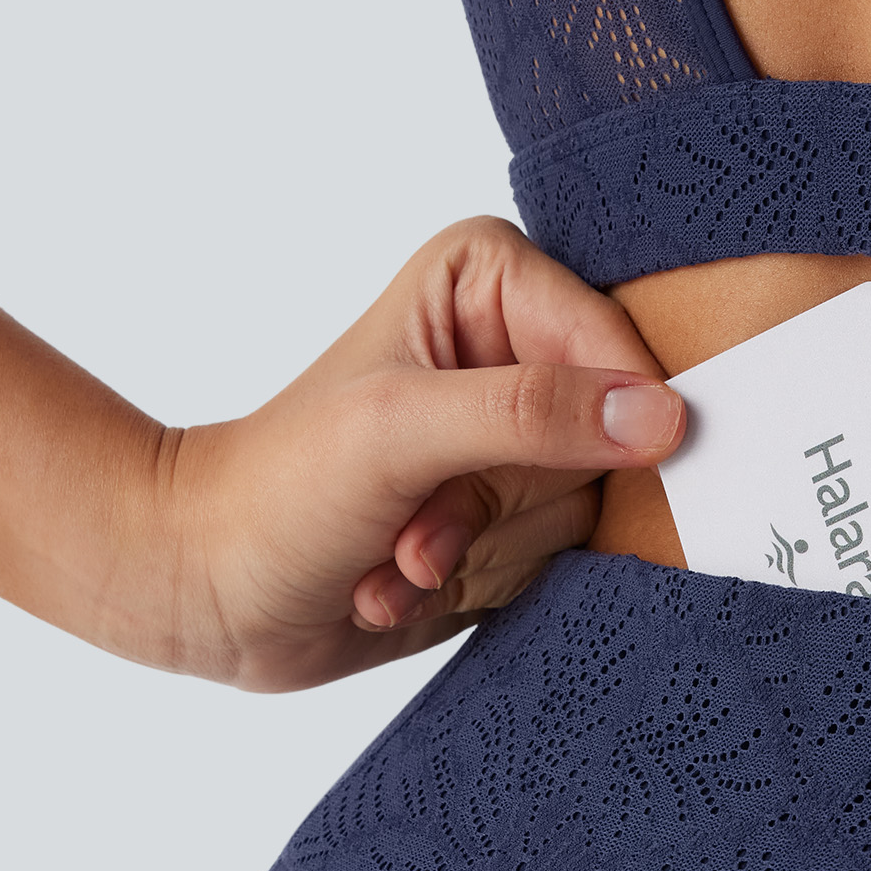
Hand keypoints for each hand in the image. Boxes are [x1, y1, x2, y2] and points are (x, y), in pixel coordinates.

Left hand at [158, 216, 681, 690]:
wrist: (207, 590)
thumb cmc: (277, 492)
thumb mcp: (403, 433)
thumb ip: (536, 415)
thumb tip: (663, 418)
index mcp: (490, 280)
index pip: (616, 344)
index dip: (594, 420)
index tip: (521, 470)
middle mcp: (516, 350)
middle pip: (612, 439)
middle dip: (508, 499)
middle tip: (423, 514)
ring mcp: (518, 441)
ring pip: (586, 510)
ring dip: (481, 548)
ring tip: (398, 548)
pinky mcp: (514, 515)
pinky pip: (556, 558)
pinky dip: (474, 579)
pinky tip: (398, 576)